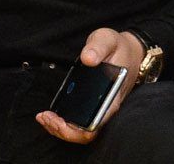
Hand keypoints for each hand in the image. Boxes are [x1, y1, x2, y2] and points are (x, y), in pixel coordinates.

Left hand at [36, 29, 144, 143]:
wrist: (128, 51)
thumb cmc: (118, 48)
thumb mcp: (108, 39)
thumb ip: (98, 47)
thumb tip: (88, 58)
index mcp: (112, 98)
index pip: (95, 125)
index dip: (73, 129)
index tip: (56, 117)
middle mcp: (107, 108)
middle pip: (84, 133)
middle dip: (61, 130)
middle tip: (45, 116)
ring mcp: (99, 109)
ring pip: (80, 131)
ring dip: (60, 128)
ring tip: (44, 117)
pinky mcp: (92, 107)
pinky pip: (79, 123)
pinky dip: (63, 123)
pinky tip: (50, 115)